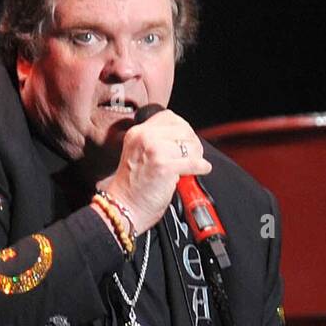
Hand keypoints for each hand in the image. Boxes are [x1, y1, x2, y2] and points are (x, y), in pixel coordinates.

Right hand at [99, 108, 211, 234]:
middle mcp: (144, 138)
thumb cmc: (131, 188)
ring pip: (190, 144)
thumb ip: (155, 143)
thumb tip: (182, 141)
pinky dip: (201, 167)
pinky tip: (202, 170)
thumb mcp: (137, 155)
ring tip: (195, 164)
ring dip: (197, 155)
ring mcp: (155, 151)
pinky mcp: (165, 167)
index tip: (186, 140)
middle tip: (194, 154)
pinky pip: (193, 162)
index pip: (169, 117)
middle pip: (183, 128)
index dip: (182, 128)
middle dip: (192, 142)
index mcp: (137, 133)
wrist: (123, 208)